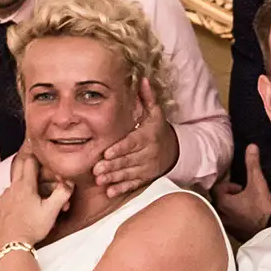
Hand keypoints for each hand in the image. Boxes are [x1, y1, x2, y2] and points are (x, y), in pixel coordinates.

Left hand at [0, 153, 70, 249]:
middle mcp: (12, 188)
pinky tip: (24, 209)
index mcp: (25, 185)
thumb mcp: (52, 211)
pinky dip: (17, 198)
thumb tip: (69, 182)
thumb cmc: (31, 228)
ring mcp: (3, 197)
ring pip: (16, 185)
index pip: (30, 162)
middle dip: (31, 169)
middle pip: (20, 168)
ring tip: (37, 200)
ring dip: (26, 187)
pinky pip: (9, 196)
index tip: (44, 160)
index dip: (38, 159)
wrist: (11, 245)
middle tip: (41, 174)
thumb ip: (62, 193)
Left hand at [93, 78, 177, 198]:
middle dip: (113, 166)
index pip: (132, 143)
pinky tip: (110, 191)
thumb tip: (143, 79)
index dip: (120, 149)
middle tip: (97, 170)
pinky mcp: (146, 178)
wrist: (174, 150)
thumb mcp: (156, 113)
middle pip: (129, 160)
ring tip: (100, 181)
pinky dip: (122, 188)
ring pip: (130, 174)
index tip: (107, 153)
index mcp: (148, 136)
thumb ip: (147, 98)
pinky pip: (134, 184)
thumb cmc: (157, 129)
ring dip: (114, 178)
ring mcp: (148, 167)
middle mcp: (149, 153)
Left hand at [214, 145, 270, 241]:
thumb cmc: (263, 209)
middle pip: (218, 200)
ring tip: (246, 206)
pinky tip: (247, 217)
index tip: (242, 188)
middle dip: (229, 196)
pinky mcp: (233, 234)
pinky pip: (228, 222)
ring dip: (231, 207)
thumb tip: (251, 147)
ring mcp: (226, 226)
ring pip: (223, 211)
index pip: (218, 188)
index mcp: (222, 202)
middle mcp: (220, 215)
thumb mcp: (258, 184)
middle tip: (244, 196)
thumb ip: (252, 165)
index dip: (230, 185)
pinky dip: (234, 218)